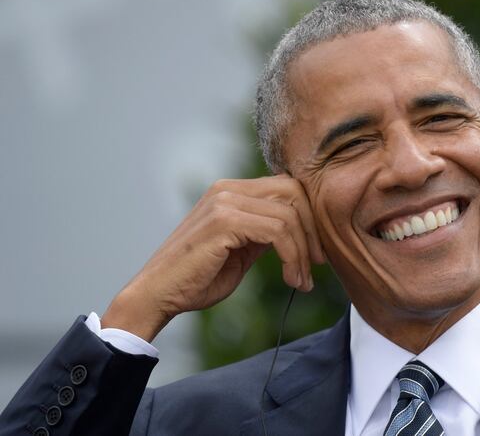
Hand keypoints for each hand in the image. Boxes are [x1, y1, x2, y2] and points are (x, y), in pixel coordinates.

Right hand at [101, 175, 325, 341]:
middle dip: (312, 229)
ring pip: (289, 214)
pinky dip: (292, 257)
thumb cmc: (197, 279)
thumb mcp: (241, 250)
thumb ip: (264, 234)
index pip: (287, 188)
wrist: (157, 296)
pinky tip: (291, 278)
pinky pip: (277, 232)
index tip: (315, 253)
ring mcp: (224, 202)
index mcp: (230, 192)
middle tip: (317, 264)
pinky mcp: (224, 221)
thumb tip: (299, 231)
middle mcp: (227, 189)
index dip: (308, 218)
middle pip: (294, 192)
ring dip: (303, 251)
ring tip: (301, 280)